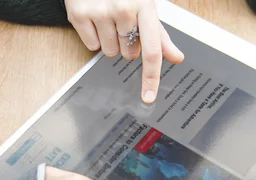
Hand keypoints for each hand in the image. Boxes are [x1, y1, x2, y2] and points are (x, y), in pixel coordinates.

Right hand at [64, 0, 184, 102]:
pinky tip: (95, 19)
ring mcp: (99, 12)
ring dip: (109, 41)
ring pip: (109, 52)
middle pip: (128, 54)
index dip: (150, 76)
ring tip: (107, 18)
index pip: (152, 50)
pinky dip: (93, 37)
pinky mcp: (79, 14)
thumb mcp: (145, 5)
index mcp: (144, 5)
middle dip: (126, 43)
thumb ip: (160, 34)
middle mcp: (123, 9)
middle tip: (122, 23)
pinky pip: (91, 46)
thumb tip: (176, 57)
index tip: (148, 96)